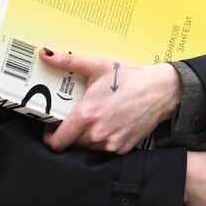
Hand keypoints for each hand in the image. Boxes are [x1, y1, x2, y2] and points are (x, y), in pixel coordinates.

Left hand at [40, 51, 179, 154]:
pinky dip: (103, 142)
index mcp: (86, 115)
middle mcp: (97, 133)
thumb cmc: (130, 78)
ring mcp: (111, 143)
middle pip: (71, 145)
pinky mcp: (123, 148)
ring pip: (87, 149)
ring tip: (93, 121)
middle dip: (69, 134)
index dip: (50, 137)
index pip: (57, 141)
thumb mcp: (98, 66)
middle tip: (76, 120)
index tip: (52, 129)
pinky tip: (109, 125)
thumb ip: (68, 62)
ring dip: (86, 139)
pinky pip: (104, 151)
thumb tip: (45, 54)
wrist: (161, 90)